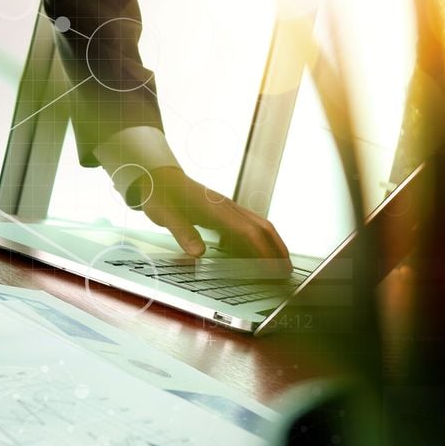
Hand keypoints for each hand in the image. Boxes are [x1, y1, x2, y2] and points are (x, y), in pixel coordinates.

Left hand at [134, 166, 290, 265]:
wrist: (157, 177)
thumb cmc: (161, 195)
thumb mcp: (166, 216)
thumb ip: (183, 234)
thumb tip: (199, 253)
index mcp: (216, 210)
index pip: (248, 232)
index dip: (263, 250)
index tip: (272, 267)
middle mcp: (227, 207)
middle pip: (261, 227)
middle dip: (277, 247)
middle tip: (287, 268)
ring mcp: (227, 208)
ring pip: (258, 224)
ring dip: (271, 242)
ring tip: (280, 262)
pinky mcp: (223, 210)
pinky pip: (247, 224)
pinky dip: (258, 239)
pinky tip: (257, 252)